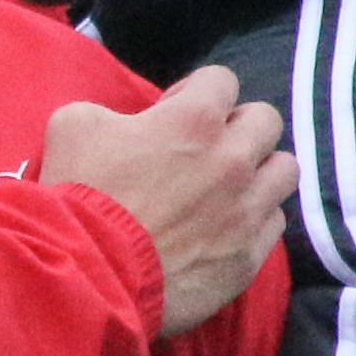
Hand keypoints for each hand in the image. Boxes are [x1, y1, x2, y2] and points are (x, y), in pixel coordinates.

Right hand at [41, 66, 299, 335]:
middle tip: (206, 149)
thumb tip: (129, 124)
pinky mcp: (248, 255)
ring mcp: (246, 209)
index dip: (195, 93)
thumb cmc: (78, 197)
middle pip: (266, 120)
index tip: (172, 114)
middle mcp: (233, 158)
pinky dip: (253, 220)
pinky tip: (223, 228)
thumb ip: (109, 111)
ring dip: (259, 171)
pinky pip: (273, 223)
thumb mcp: (71, 127)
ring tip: (229, 187)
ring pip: (285, 170)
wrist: (88, 276)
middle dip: (238, 126)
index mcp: (193, 120)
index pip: (220, 80)